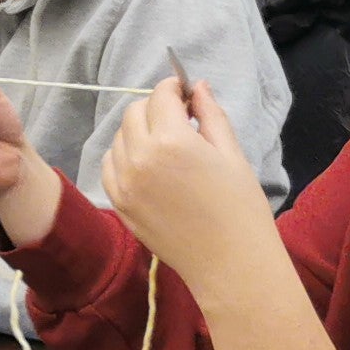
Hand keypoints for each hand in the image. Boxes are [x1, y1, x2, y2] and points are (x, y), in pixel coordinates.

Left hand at [99, 78, 276, 289]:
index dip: (174, 88)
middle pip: (134, 113)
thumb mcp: (231, 153)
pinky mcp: (119, 204)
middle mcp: (140, 157)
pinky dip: (124, 157)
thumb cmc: (240, 208)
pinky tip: (147, 164)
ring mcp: (124, 182)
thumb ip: (210, 114)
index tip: (185, 93)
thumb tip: (197, 85)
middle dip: (155, 108)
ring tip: (166, 144)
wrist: (230, 263)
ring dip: (138, 131)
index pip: (160, 96)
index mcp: (172, 140)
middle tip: (180, 119)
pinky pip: (110, 166)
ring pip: (119, 138)